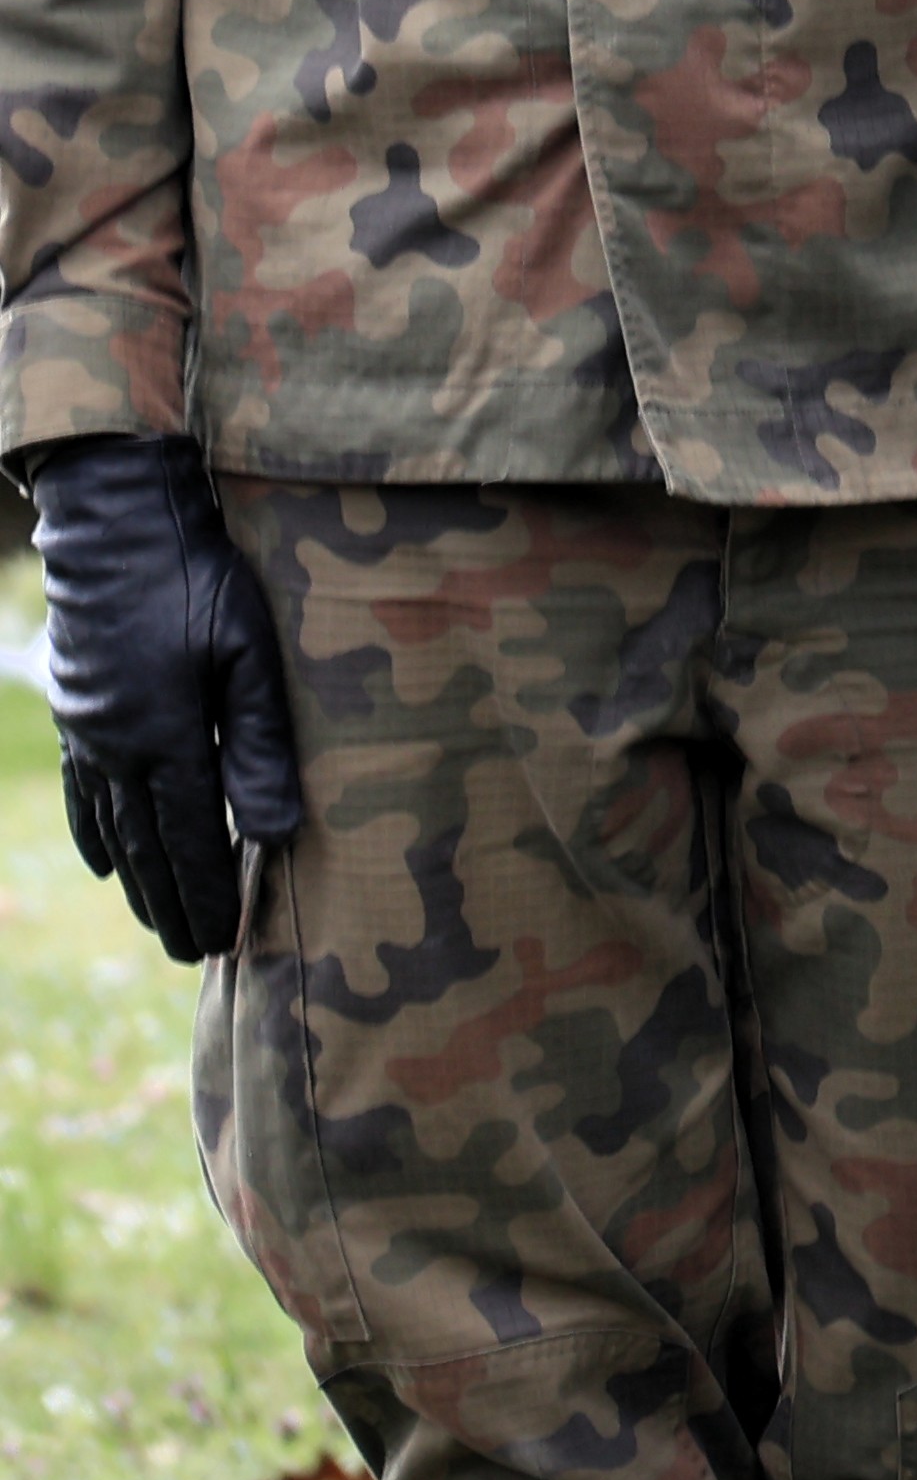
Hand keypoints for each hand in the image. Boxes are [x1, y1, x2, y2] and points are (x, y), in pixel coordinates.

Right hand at [26, 434, 304, 961]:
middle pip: (147, 847)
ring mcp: (89, 732)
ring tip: (160, 923)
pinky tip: (106, 863)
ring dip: (139, 880)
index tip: (224, 943)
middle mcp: (117, 750)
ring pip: (113, 827)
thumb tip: (275, 830)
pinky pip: (86, 790)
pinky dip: (97, 833)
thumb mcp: (249, 655)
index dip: (208, 894)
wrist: (117, 525)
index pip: (189, 840)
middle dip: (175, 903)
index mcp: (163, 740)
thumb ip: (260, 744)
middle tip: (195, 954)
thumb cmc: (200, 580)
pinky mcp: (79, 710)